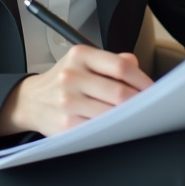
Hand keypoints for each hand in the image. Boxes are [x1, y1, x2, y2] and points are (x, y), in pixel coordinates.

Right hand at [0, 46, 152, 136]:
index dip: (142, 80)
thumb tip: (136, 67)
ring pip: (111, 113)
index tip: (153, 90)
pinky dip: (113, 129)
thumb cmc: (63, 80)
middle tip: (151, 108)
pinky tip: (118, 127)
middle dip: (140, 102)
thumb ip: (112, 61)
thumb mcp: (83, 61)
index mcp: (80, 55)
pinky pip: (98, 129)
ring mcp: (68, 101)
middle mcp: (72, 76)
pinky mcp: (66, 124)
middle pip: (119, 92)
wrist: (31, 100)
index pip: (121, 67)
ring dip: (129, 118)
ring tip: (138, 118)